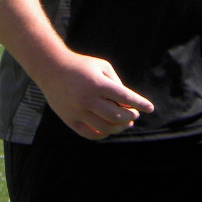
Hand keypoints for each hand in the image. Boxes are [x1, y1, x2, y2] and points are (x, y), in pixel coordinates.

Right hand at [38, 52, 154, 139]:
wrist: (52, 69)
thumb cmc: (82, 67)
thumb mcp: (102, 67)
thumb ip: (117, 84)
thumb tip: (129, 104)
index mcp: (97, 83)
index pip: (124, 97)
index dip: (140, 103)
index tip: (150, 108)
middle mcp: (87, 99)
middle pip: (116, 116)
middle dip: (130, 116)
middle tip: (134, 114)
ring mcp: (77, 111)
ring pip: (105, 128)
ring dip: (119, 127)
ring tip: (126, 122)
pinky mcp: (70, 120)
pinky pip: (90, 134)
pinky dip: (104, 134)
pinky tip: (110, 128)